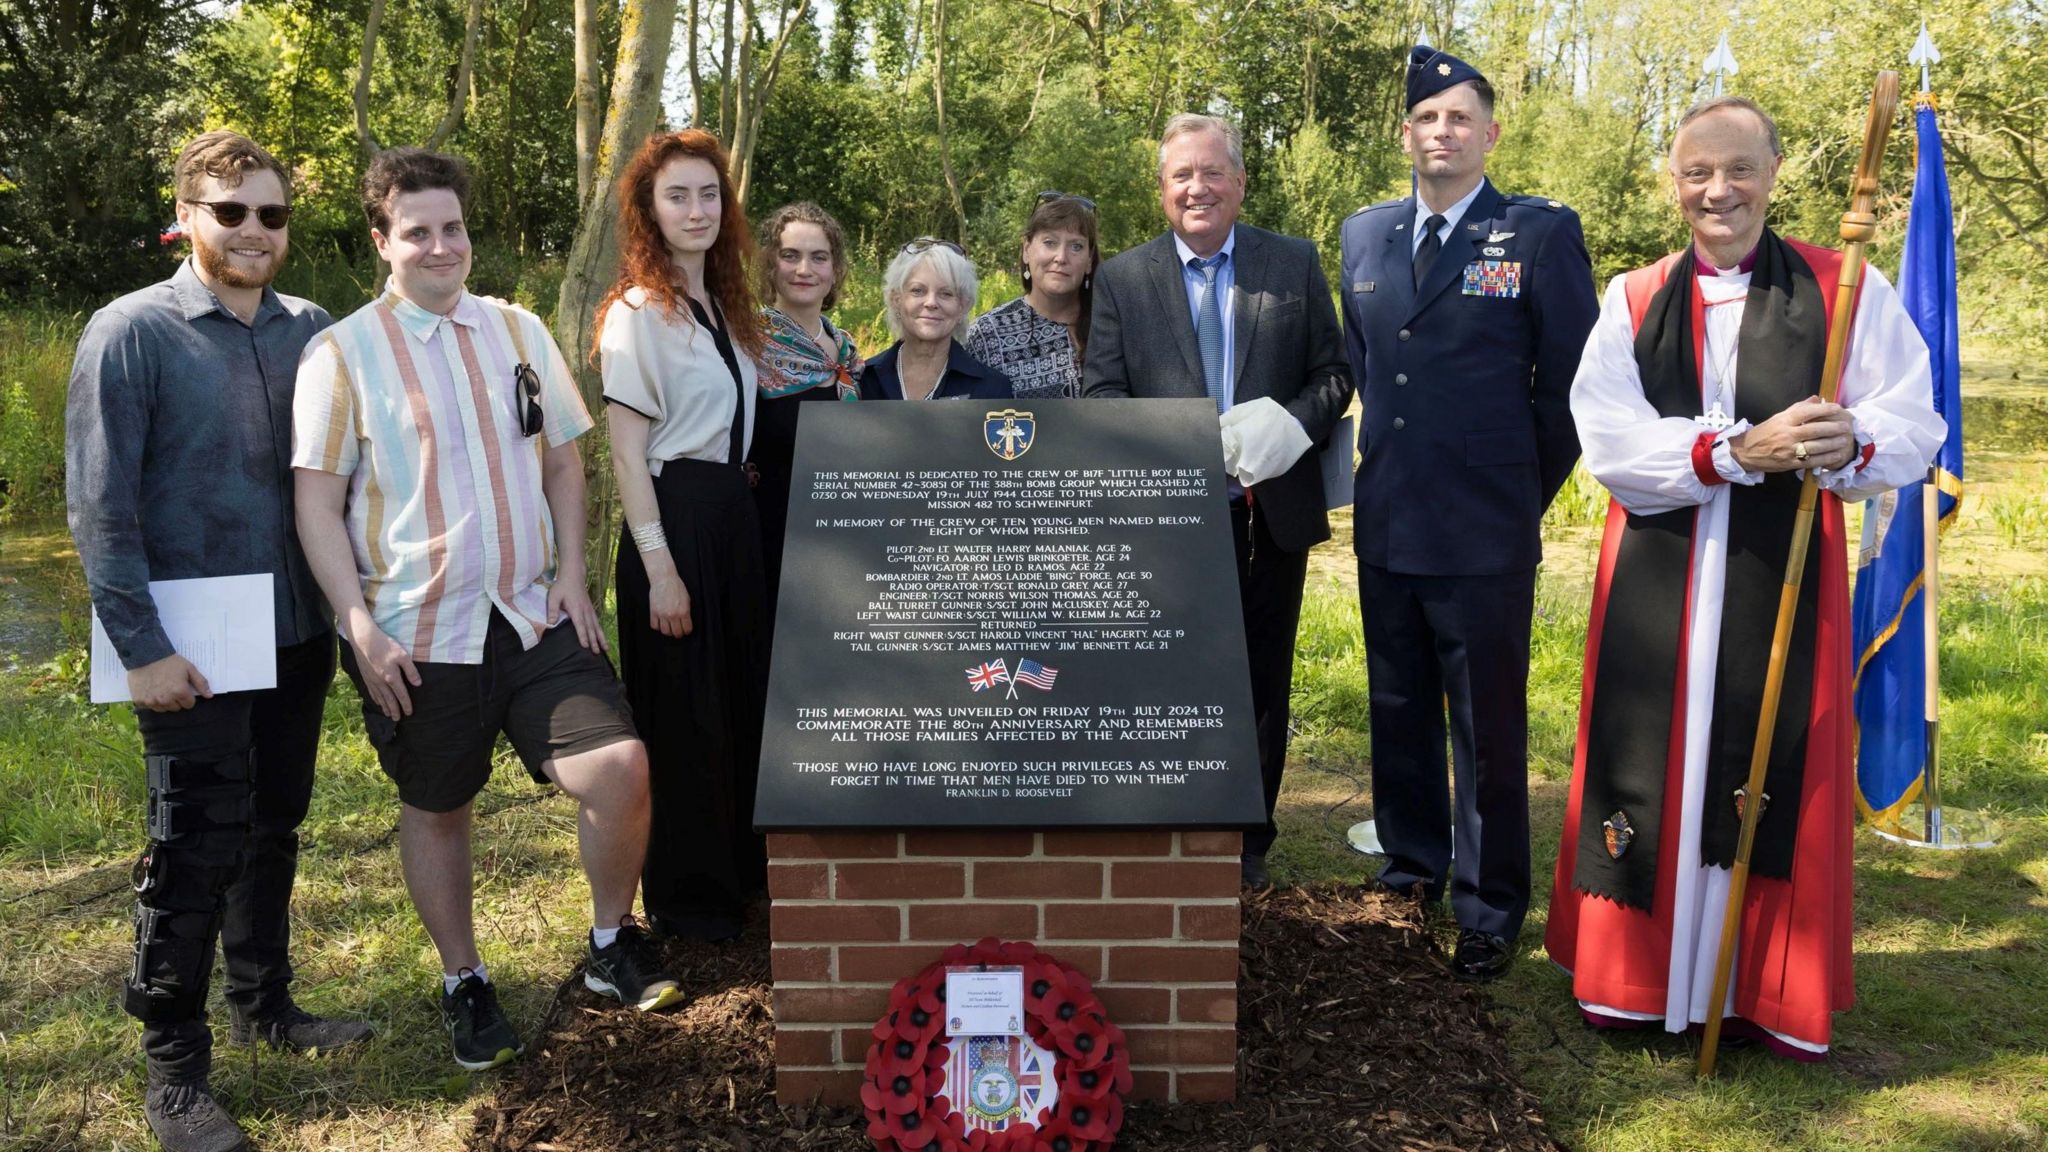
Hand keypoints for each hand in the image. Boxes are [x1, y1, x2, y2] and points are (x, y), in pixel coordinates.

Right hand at [128, 653, 210, 711]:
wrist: (145, 655)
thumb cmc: (169, 661)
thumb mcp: (189, 668)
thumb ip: (201, 683)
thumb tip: (210, 696)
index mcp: (180, 692)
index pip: (189, 704)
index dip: (187, 696)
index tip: (182, 688)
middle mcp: (166, 700)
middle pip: (176, 708)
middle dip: (176, 700)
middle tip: (170, 686)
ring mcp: (152, 701)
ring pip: (163, 709)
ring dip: (163, 702)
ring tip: (160, 688)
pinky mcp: (139, 701)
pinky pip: (148, 706)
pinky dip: (150, 700)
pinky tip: (150, 689)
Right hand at [347, 613, 420, 719]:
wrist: (363, 639)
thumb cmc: (385, 645)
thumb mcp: (403, 655)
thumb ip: (411, 670)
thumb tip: (418, 684)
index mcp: (392, 677)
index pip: (401, 695)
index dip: (406, 705)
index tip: (409, 713)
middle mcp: (381, 682)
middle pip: (389, 700)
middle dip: (394, 710)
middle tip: (397, 719)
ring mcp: (372, 680)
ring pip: (380, 698)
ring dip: (385, 707)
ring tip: (388, 715)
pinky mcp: (365, 676)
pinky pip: (371, 692)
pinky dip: (376, 699)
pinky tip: (377, 702)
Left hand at [548, 567, 609, 650]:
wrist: (573, 576)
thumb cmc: (562, 587)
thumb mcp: (554, 596)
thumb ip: (552, 610)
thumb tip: (551, 623)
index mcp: (576, 609)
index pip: (580, 624)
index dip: (582, 635)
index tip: (585, 646)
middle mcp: (585, 611)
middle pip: (591, 628)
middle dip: (594, 641)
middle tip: (596, 652)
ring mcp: (590, 610)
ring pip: (596, 626)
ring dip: (601, 638)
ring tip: (605, 649)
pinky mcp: (591, 610)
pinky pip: (597, 623)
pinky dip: (601, 632)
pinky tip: (603, 638)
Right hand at [647, 573, 692, 638]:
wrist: (664, 579)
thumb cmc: (677, 587)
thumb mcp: (687, 599)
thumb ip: (686, 612)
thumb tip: (685, 621)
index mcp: (684, 611)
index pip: (687, 629)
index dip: (687, 631)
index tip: (686, 630)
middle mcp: (673, 615)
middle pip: (676, 633)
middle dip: (678, 634)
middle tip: (678, 631)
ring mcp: (662, 614)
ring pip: (665, 631)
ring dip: (668, 631)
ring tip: (669, 628)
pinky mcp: (653, 612)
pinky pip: (654, 626)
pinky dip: (658, 626)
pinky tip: (661, 623)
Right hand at [1729, 397, 1856, 473]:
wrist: (1746, 452)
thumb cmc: (1764, 433)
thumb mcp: (1778, 417)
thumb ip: (1798, 408)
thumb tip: (1817, 399)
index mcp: (1784, 420)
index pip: (1807, 412)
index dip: (1824, 409)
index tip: (1838, 408)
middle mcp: (1786, 434)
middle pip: (1814, 430)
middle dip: (1833, 428)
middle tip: (1846, 426)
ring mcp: (1788, 450)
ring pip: (1815, 446)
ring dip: (1833, 444)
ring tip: (1845, 440)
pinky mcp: (1789, 463)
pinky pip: (1811, 461)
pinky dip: (1826, 458)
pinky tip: (1836, 455)